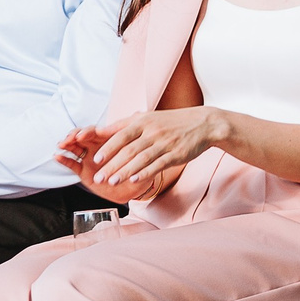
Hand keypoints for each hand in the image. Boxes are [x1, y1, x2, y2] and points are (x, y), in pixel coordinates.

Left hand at [58, 108, 221, 203]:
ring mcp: (165, 143)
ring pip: (141, 159)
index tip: (96, 159)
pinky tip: (134, 181)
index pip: (121, 135)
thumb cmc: (172, 122)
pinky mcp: (176, 154)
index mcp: (144, 121)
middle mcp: (153, 131)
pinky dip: (145, 173)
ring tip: (112, 182)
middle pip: (128, 150)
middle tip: (98, 177)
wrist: (203, 124)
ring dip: (125, 172)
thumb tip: (103, 131)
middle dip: (112, 165)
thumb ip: (127, 125)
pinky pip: (158, 165)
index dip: (108, 148)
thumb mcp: (150, 118)